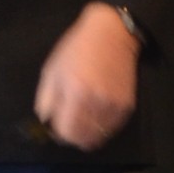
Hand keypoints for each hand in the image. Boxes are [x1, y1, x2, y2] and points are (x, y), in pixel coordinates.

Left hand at [33, 2, 139, 149]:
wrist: (112, 34)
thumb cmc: (76, 50)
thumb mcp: (51, 72)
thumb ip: (46, 100)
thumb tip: (46, 123)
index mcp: (75, 93)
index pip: (67, 132)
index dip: (58, 135)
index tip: (55, 129)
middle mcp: (97, 102)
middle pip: (84, 139)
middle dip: (72, 136)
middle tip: (68, 125)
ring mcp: (115, 105)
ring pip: (99, 136)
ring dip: (88, 133)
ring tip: (82, 119)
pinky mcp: (127, 105)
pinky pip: (112, 128)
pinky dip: (101, 127)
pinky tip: (95, 115)